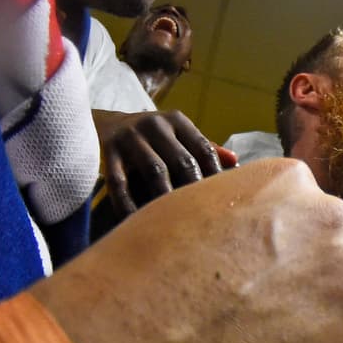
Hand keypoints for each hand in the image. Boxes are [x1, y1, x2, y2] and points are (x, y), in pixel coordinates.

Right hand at [92, 109, 232, 218]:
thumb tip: (236, 163)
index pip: (204, 149)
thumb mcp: (177, 135)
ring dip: (167, 197)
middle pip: (182, 160)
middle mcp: (155, 125)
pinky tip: (136, 220)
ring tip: (176, 221)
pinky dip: (129, 204)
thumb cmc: (153, 137)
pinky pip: (120, 183)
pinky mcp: (108, 152)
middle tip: (204, 215)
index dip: (216, 174)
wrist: (106, 123)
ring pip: (156, 170)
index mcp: (177, 121)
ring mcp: (130, 138)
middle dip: (194, 189)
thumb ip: (205, 148)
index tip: (223, 200)